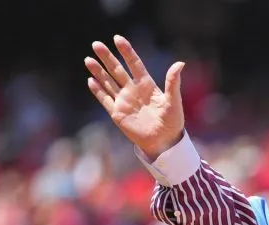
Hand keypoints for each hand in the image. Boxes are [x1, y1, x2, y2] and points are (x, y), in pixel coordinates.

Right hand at [85, 35, 185, 159]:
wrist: (164, 142)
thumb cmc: (172, 121)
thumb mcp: (173, 101)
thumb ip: (173, 82)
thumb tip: (180, 63)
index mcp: (147, 84)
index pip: (134, 64)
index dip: (126, 51)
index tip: (117, 38)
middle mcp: (133, 90)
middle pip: (117, 70)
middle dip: (107, 57)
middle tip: (96, 44)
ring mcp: (124, 101)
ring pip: (108, 82)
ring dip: (98, 72)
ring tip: (88, 59)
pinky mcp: (117, 113)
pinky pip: (105, 100)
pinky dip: (98, 90)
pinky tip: (90, 80)